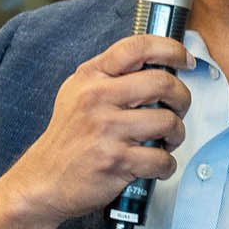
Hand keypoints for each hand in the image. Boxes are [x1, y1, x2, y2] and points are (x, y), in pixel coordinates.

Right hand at [0, 35, 192, 228]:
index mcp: (91, 77)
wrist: (43, 181)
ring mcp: (106, 130)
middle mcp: (97, 98)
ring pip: (168, 122)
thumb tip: (157, 67)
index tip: (185, 60)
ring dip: (177, 134)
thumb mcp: (77, 94)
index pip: (137, 47)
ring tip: (166, 141)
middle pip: (162, 83)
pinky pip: (161, 159)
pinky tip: (156, 165)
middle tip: (179, 109)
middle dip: (182, 98)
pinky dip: (166, 165)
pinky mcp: (115, 161)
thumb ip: (110, 77)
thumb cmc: (68, 139)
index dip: (170, 49)